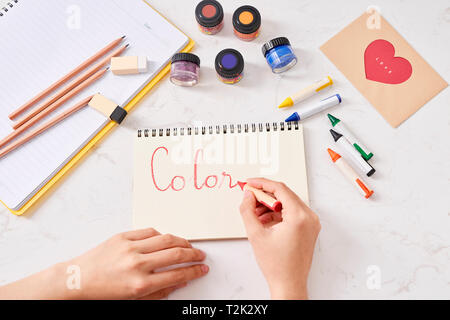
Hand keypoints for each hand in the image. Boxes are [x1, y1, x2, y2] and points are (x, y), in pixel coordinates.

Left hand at [63, 228, 207, 298]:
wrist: (78, 280)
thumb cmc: (103, 292)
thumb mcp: (134, 299)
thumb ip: (160, 291)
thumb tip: (180, 281)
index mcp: (141, 284)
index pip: (177, 274)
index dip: (194, 271)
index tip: (202, 268)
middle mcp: (137, 264)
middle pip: (176, 254)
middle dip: (193, 254)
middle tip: (200, 255)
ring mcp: (130, 248)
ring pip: (166, 238)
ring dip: (182, 241)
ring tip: (188, 245)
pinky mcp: (123, 236)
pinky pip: (149, 231)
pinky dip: (161, 235)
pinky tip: (166, 239)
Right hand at [239, 178, 320, 299]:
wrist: (289, 285)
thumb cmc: (277, 265)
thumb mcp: (256, 235)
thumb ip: (248, 210)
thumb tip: (247, 195)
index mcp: (299, 217)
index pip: (280, 189)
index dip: (262, 183)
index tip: (249, 183)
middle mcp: (309, 218)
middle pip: (285, 195)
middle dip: (265, 195)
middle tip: (249, 197)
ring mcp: (311, 224)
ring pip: (288, 204)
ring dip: (271, 205)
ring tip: (255, 213)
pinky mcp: (309, 229)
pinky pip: (292, 213)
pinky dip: (278, 213)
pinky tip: (264, 221)